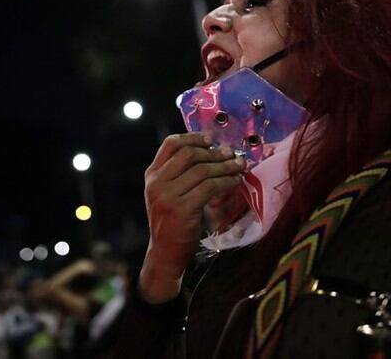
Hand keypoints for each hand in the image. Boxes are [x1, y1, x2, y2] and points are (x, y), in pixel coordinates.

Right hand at [139, 133, 244, 302]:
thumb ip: (179, 174)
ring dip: (225, 166)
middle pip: (189, 154)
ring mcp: (167, 195)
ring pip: (202, 170)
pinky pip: (210, 187)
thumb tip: (211, 151)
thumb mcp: (167, 194)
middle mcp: (157, 182)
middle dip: (214, 152)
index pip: (170, 144)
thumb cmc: (171, 223)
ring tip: (239, 166)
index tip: (211, 140)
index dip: (193, 137)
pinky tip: (235, 181)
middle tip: (231, 154)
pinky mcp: (182, 209)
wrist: (164, 254)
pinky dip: (226, 181)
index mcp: (152, 175)